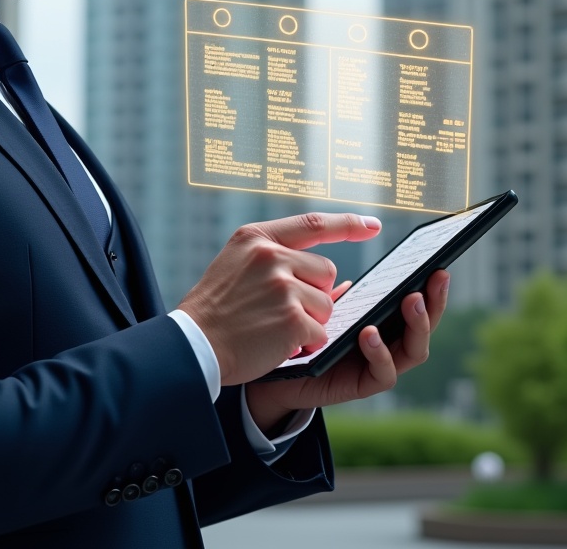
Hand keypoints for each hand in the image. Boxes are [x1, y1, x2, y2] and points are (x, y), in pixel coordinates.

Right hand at [177, 213, 382, 385]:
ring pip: (326, 303)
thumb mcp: (236, 261)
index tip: (372, 225)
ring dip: (309, 320)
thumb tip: (322, 266)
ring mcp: (282, 287)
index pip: (313, 223)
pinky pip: (320, 331)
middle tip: (281, 309)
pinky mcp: (291, 319)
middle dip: (314, 292)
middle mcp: (271, 256)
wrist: (194, 343)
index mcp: (257, 237)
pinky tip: (277, 342)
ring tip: (274, 326)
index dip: (347, 224)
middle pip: (325, 270)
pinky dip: (304, 343)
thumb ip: (272, 253)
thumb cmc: (217, 307)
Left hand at [244, 269, 450, 434]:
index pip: (415, 302)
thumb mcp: (322, 305)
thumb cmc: (303, 332)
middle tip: (435, 277)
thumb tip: (352, 275)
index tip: (438, 264)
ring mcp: (378, 364)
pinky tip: (370, 333)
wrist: (277, 368)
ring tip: (411, 301)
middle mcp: (387, 342)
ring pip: (413, 349)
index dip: (430, 287)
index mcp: (381, 318)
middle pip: (423, 325)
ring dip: (416, 325)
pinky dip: (380, 353)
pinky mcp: (362, 384)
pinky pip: (383, 373)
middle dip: (434, 301)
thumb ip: (338, 294)